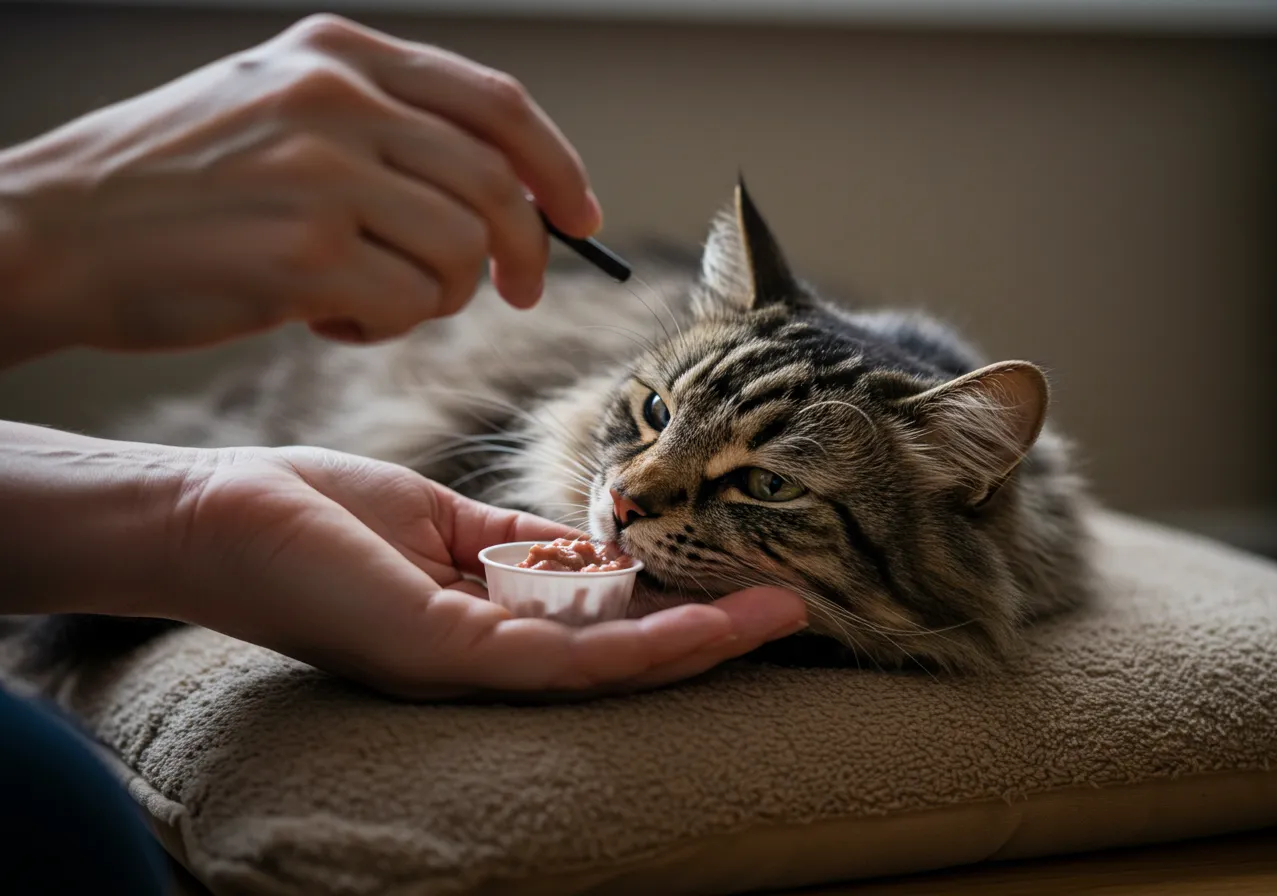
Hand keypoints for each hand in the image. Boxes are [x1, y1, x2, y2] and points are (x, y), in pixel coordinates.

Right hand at [0, 14, 599, 363]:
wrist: (56, 232)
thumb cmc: (173, 189)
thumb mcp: (275, 109)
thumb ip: (381, 128)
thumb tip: (499, 192)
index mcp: (339, 53)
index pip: (498, 103)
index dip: (558, 166)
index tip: (580, 219)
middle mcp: (338, 98)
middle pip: (500, 183)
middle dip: (527, 252)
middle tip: (520, 293)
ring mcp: (323, 171)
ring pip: (464, 251)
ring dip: (441, 297)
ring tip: (377, 300)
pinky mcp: (307, 251)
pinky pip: (412, 303)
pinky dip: (390, 325)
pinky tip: (334, 320)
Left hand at [159, 446, 808, 699]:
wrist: (218, 511)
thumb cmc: (317, 514)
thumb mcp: (440, 521)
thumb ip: (516, 541)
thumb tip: (595, 547)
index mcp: (481, 625)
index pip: (593, 627)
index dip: (669, 609)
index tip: (738, 584)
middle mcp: (482, 660)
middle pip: (612, 657)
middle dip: (704, 634)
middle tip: (790, 614)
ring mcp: (465, 664)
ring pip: (604, 667)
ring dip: (697, 644)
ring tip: (777, 619)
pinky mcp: (445, 653)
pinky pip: (562, 657)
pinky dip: (641, 644)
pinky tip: (704, 627)